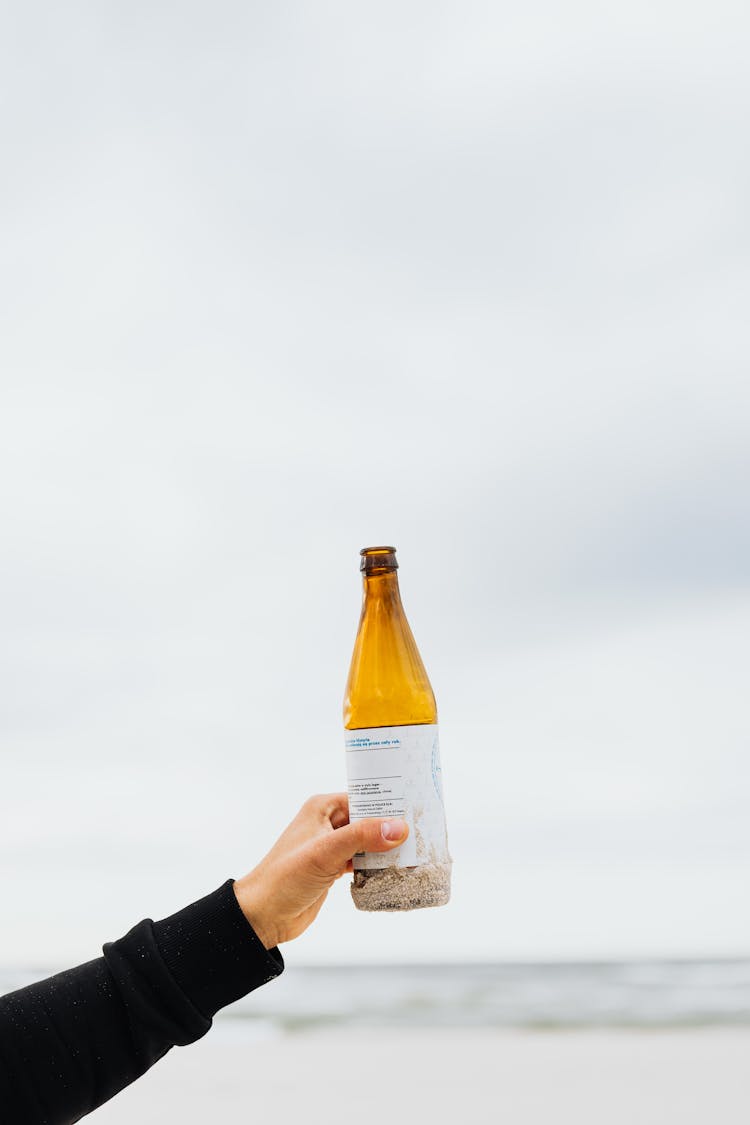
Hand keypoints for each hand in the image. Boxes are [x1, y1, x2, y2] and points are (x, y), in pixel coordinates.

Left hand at [233, 793, 407, 948]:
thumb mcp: (324, 852)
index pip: (363, 797)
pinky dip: (377, 866)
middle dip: (392, 827)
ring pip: (368, 842)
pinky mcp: (333, 869)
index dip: (389, 802)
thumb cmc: (284, 877)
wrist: (262, 917)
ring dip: (387, 849)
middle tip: (424, 832)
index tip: (417, 807)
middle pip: (369, 820)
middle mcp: (328, 823)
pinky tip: (395, 871)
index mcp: (322, 808)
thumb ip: (362, 837)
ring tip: (417, 852)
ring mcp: (331, 847)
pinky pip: (363, 862)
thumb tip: (399, 828)